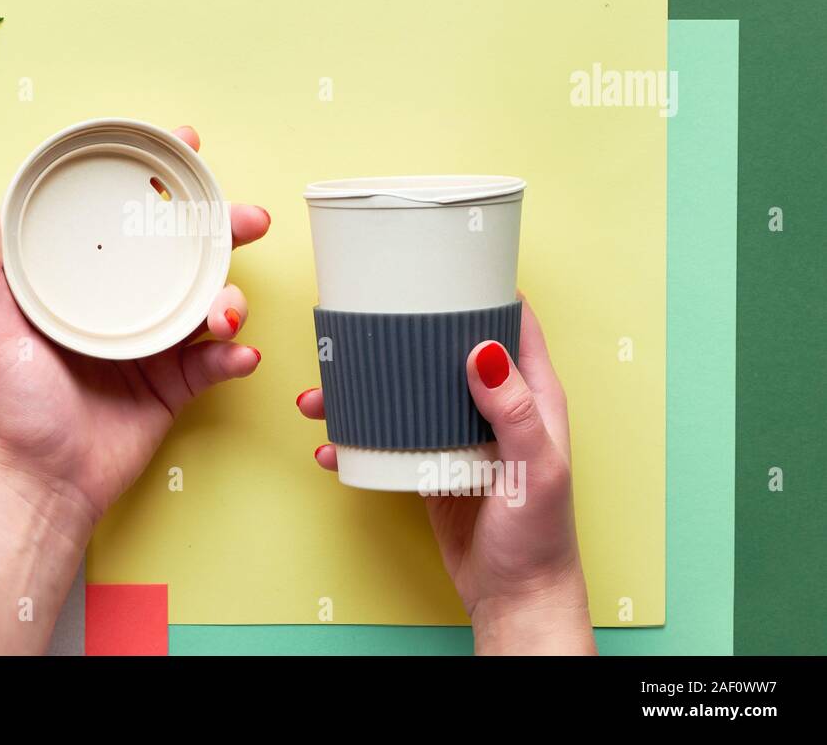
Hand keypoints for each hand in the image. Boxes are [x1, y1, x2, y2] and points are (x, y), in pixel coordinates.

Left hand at [0, 125, 269, 525]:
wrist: (46, 484)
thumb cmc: (15, 410)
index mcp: (85, 284)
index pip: (124, 219)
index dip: (158, 181)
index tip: (185, 145)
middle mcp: (125, 306)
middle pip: (184, 253)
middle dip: (223, 230)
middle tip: (246, 219)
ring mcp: (156, 345)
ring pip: (209, 303)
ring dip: (231, 298)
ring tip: (227, 312)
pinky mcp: (178, 386)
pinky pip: (217, 362)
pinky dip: (234, 355)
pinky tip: (239, 354)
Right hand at [300, 297, 595, 654]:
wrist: (515, 597)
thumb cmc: (540, 535)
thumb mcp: (535, 468)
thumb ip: (511, 410)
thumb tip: (480, 349)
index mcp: (529, 394)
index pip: (510, 322)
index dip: (481, 288)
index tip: (441, 265)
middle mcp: (490, 405)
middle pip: (442, 350)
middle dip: (400, 334)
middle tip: (358, 322)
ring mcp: (456, 433)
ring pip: (405, 391)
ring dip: (362, 388)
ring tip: (322, 393)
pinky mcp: (429, 463)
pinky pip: (388, 437)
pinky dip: (356, 436)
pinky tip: (332, 442)